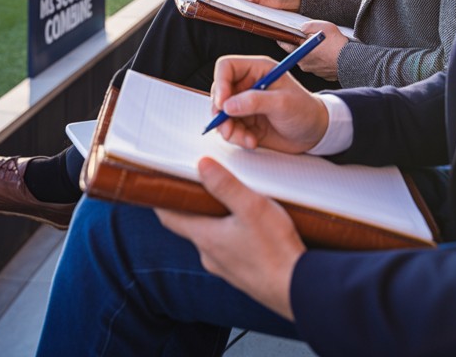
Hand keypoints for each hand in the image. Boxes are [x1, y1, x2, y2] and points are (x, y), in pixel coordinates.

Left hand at [156, 157, 304, 319]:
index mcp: (206, 238)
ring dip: (215, 220)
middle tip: (201, 183)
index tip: (157, 185)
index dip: (161, 200)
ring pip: (212, 238)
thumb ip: (225, 185)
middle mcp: (210, 255)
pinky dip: (231, 235)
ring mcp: (225, 268)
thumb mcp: (251, 207)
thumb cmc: (276, 250)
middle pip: (191, 225)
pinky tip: (250, 228)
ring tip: (231, 201)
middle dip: (194, 205)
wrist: (298, 290)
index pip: (170, 217)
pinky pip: (229, 250)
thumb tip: (201, 166)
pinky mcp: (242, 274)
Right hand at [210, 53, 329, 151]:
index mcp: (258, 69)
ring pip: (221, 113)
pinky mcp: (245, 121)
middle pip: (219, 92)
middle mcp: (248, 84)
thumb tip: (227, 105)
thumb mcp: (282, 103)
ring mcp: (245, 103)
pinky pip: (229, 128)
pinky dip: (236, 137)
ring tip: (246, 139)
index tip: (222, 103)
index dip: (220, 83)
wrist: (315, 133)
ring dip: (228, 129)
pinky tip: (252, 141)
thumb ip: (255, 102)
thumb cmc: (305, 111)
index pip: (226, 67)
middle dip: (220, 112)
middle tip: (228, 127)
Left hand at [276, 21, 345, 80]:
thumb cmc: (337, 45)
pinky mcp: (323, 74)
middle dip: (304, 45)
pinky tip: (330, 53)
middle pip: (299, 52)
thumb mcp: (322, 27)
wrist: (351, 60)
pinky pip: (319, 65)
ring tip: (325, 45)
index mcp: (301, 53)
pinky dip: (322, 59)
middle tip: (313, 38)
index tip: (281, 36)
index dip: (283, 39)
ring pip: (310, 59)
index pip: (286, 46)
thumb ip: (309, 26)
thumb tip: (303, 28)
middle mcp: (305, 65)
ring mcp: (314, 71)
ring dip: (315, 52)